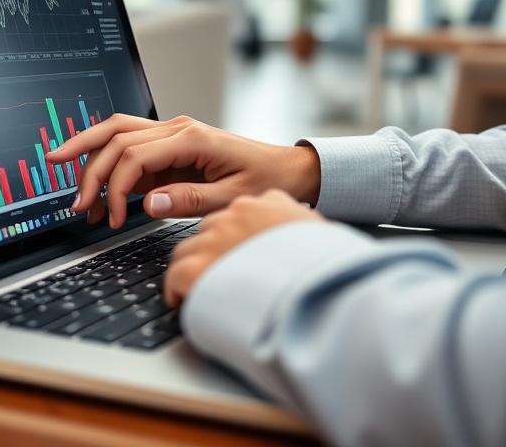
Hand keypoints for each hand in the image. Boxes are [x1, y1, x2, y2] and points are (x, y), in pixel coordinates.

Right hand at [46, 114, 321, 228]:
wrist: (287, 170)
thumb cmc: (266, 180)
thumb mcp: (232, 198)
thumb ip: (189, 200)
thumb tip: (147, 203)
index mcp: (191, 138)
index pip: (134, 155)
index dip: (116, 186)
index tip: (113, 217)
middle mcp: (176, 129)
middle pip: (115, 137)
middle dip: (89, 169)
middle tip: (75, 203)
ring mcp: (171, 134)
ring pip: (116, 132)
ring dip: (90, 155)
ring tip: (72, 186)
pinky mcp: (169, 146)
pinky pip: (129, 146)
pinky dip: (108, 163)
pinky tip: (100, 191)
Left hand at [164, 189, 321, 307]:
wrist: (325, 283)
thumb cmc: (328, 262)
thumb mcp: (316, 230)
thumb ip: (297, 225)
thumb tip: (300, 239)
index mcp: (267, 203)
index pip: (238, 213)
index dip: (234, 238)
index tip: (237, 254)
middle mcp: (237, 214)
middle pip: (210, 230)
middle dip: (211, 252)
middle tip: (219, 276)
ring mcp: (216, 239)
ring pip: (188, 250)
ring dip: (195, 269)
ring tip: (203, 291)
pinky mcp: (199, 267)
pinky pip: (177, 276)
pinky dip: (178, 290)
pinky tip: (186, 302)